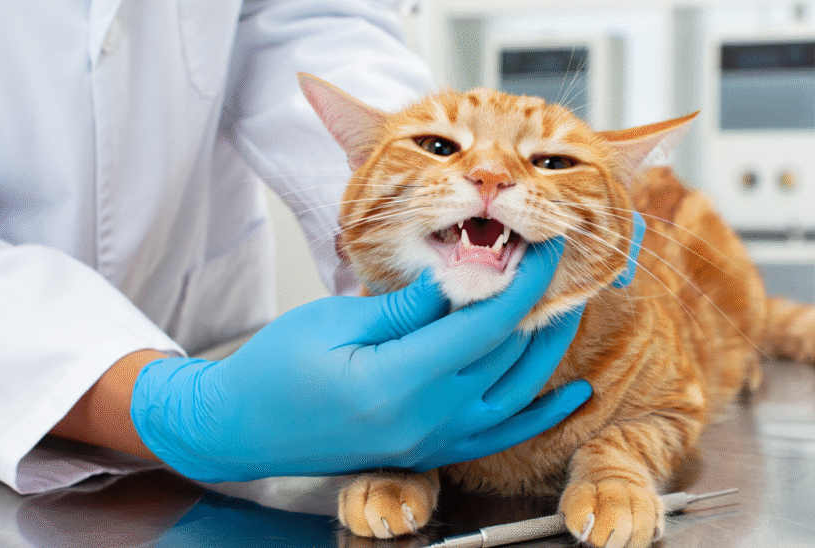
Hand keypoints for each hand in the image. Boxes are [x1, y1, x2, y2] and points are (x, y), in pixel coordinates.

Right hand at [130, 239, 590, 481]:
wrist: (242, 429)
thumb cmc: (274, 370)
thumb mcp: (334, 320)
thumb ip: (405, 305)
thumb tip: (458, 276)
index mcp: (399, 382)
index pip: (486, 325)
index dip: (525, 282)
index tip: (546, 248)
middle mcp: (425, 420)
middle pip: (509, 356)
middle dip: (541, 305)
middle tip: (556, 264)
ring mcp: (431, 442)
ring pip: (517, 394)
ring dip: (548, 347)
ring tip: (566, 306)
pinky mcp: (430, 452)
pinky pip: (501, 435)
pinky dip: (541, 413)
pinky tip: (571, 392)